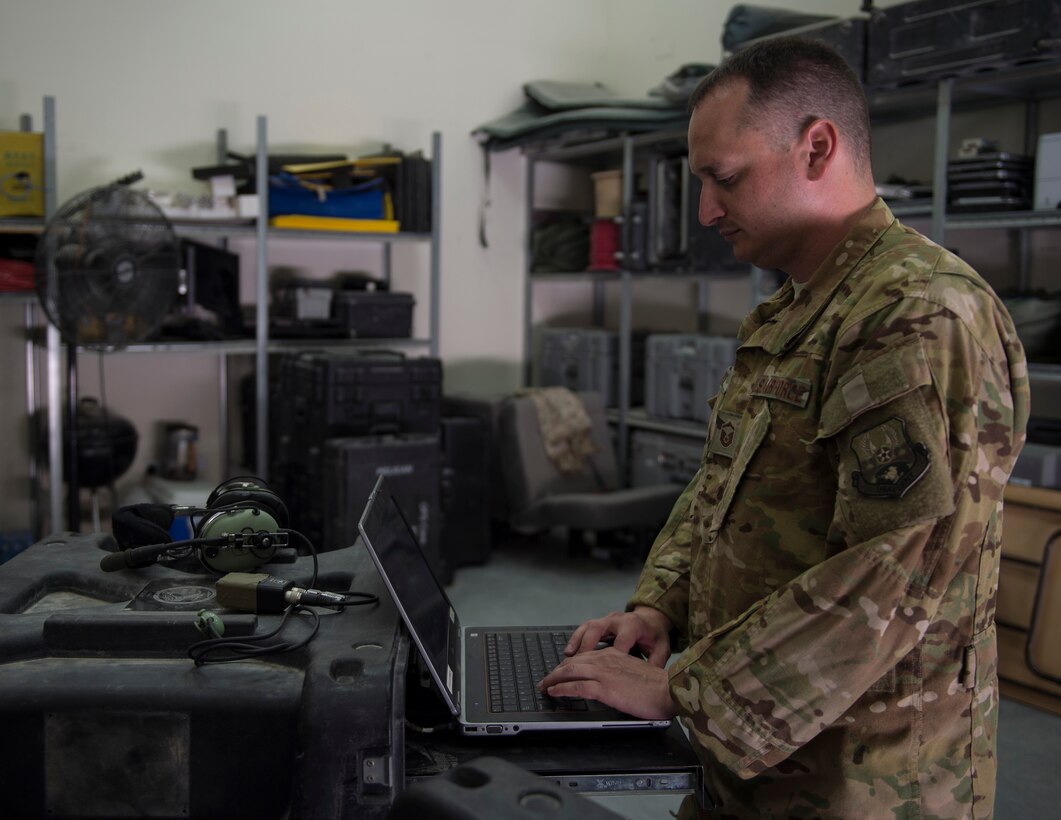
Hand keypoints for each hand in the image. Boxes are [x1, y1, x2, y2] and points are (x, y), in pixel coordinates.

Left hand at [538, 647, 677, 720]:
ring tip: (544, 686)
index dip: (569, 665)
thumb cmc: (658, 687)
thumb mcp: (634, 673)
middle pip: (573, 662)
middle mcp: (606, 659)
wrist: (669, 690)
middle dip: (556, 671)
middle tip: (546, 680)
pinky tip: (554, 692)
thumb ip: (619, 673)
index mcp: (614, 654)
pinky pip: (577, 686)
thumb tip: (610, 683)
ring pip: (571, 671)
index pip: (584, 657)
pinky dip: (562, 689)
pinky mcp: (605, 687)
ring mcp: (604, 672)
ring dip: (554, 679)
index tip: (560, 672)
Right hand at [564, 607, 671, 667]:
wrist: (651, 620)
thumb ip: (656, 662)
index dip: (614, 654)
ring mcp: (606, 620)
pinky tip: (568, 653)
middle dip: (586, 647)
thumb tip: (651, 678)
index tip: (607, 671)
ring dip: (576, 643)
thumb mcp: (661, 649)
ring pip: (587, 628)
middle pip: (597, 630)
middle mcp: (617, 620)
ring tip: (567, 659)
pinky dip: (575, 640)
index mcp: (633, 625)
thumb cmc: (655, 636)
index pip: (621, 639)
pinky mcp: (599, 623)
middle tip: (577, 665)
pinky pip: (583, 629)